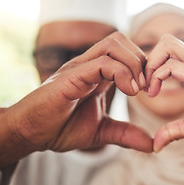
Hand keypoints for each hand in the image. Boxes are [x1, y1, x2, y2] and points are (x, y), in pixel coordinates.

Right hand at [5, 32, 151, 152]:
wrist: (30, 133)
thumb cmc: (60, 128)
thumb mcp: (102, 132)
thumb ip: (126, 134)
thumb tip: (152, 144)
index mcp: (97, 73)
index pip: (125, 51)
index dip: (143, 66)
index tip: (150, 90)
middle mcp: (88, 65)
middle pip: (121, 40)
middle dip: (141, 60)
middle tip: (147, 87)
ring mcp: (79, 67)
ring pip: (113, 44)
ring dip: (133, 64)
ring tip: (137, 90)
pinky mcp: (71, 76)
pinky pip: (101, 63)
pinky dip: (122, 74)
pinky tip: (128, 92)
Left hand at [146, 35, 183, 151]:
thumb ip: (174, 131)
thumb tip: (156, 145)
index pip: (167, 54)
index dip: (151, 68)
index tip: (146, 90)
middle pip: (165, 41)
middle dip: (148, 60)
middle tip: (144, 85)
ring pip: (167, 44)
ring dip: (150, 64)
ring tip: (148, 89)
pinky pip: (171, 65)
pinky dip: (156, 76)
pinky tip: (155, 95)